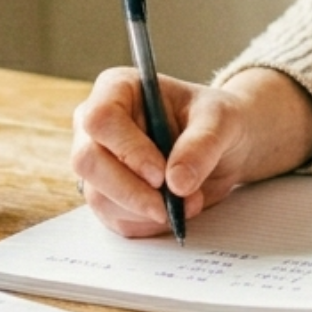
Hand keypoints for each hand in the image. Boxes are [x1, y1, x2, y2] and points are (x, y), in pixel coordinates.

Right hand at [70, 66, 311, 236]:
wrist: (224, 147)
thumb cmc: (216, 120)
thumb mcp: (221, 120)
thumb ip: (202, 144)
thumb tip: (176, 182)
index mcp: (118, 89)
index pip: (101, 119)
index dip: (127, 150)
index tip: (159, 175)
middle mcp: (97, 125)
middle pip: (88, 161)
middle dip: (131, 191)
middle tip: (170, 205)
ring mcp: (98, 162)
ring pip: (99, 196)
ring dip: (145, 210)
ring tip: (189, 203)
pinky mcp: (107, 194)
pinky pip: (114, 218)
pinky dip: (147, 223)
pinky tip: (175, 212)